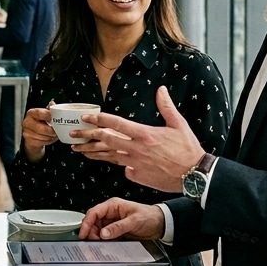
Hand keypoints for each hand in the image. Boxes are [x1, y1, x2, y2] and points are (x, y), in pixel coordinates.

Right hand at [20, 106, 57, 159]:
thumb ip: (49, 109)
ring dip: (51, 136)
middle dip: (51, 131)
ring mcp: (27, 133)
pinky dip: (48, 141)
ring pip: (43, 137)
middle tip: (57, 130)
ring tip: (54, 134)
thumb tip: (52, 104)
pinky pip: (42, 142)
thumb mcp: (44, 115)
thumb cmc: (40, 123)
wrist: (33, 135)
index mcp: (31, 113)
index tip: (53, 118)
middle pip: (42, 128)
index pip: (38, 113)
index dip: (47, 115)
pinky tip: (50, 138)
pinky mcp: (29, 141)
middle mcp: (27, 122)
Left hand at [70, 86, 201, 191]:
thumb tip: (161, 90)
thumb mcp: (178, 124)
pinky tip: (106, 161)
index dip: (98, 119)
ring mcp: (135, 164)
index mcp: (144, 134)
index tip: (86, 117)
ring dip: (92, 152)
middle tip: (73, 134)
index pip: (115, 124)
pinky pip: (122, 168)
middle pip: (105, 140)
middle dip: (87, 136)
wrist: (193, 175)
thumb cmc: (187, 149)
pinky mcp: (137, 176)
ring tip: (79, 150)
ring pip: (108, 156)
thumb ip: (166, 106)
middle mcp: (136, 149)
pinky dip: (115, 163)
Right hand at [78, 198, 165, 240]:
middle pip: (93, 222)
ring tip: (98, 244)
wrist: (161, 224)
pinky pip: (105, 235)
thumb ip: (118, 227)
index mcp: (113, 205)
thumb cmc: (150, 217)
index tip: (83, 233)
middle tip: (91, 242)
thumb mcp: (133, 221)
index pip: (94, 212)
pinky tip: (104, 245)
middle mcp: (111, 213)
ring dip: (96, 237)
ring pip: (97, 230)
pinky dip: (102, 241)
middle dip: (90, 232)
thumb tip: (103, 233)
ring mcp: (113, 222)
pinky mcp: (116, 230)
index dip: (86, 223)